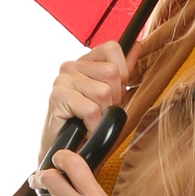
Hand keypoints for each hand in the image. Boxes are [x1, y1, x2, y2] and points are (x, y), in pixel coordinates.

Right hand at [40, 38, 127, 153]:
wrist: (64, 149)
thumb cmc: (87, 123)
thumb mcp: (111, 95)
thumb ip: (122, 70)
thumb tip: (136, 45)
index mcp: (85, 62)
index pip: (113, 48)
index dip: (121, 75)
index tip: (113, 95)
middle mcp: (71, 66)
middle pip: (112, 72)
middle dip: (113, 99)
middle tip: (100, 112)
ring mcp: (63, 80)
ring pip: (103, 93)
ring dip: (103, 115)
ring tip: (91, 121)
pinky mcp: (58, 97)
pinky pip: (91, 110)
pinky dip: (94, 126)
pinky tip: (86, 129)